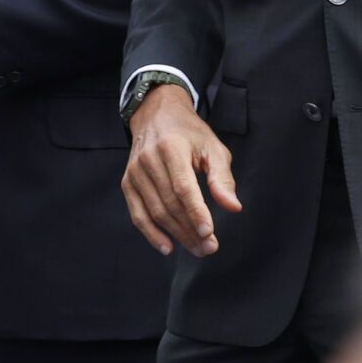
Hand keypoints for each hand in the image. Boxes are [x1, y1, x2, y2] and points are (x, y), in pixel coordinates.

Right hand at [122, 84, 240, 257]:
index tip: (209, 233)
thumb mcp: (212, 147)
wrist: (156, 114)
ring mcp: (135, 172)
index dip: (196, 212)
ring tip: (197, 248)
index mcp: (171, 147)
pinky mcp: (128, 182)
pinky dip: (151, 233)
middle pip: (169, 204)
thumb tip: (233, 207)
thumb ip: (222, 177)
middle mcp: (149, 160)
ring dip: (176, 235)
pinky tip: (168, 247)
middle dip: (190, 230)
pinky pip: (137, 214)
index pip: (183, 187)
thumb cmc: (189, 133)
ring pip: (155, 212)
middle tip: (209, 247)